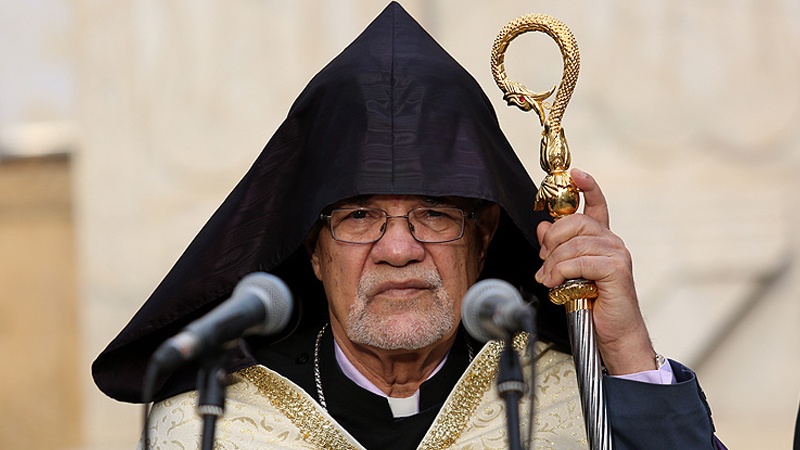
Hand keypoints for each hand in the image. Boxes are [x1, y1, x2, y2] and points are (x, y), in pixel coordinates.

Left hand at [535, 168, 655, 374]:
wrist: (612, 334)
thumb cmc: (591, 305)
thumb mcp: (567, 273)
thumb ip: (557, 249)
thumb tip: (542, 226)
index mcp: (602, 240)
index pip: (596, 205)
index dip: (587, 186)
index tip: (575, 173)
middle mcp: (612, 242)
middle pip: (574, 222)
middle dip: (551, 240)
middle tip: (543, 261)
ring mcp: (617, 254)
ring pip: (573, 244)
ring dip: (553, 263)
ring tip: (548, 280)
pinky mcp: (616, 269)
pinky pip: (579, 261)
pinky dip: (561, 272)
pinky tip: (557, 284)